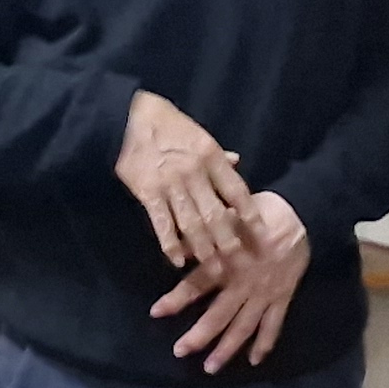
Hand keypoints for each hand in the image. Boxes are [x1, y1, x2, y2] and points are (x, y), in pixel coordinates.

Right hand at [116, 92, 253, 269]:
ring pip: (192, 224)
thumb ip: (218, 154)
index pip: (236, 191)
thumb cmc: (167, 124)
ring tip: (214, 270)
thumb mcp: (199, 134)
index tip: (261, 234)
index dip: (250, 214)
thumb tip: (237, 163)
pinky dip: (170, 244)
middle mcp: (194, 173)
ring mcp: (171, 184)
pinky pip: (162, 223)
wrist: (127, 117)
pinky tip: (178, 261)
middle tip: (239, 263)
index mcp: (210, 156)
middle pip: (216, 214)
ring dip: (204, 250)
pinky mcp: (148, 192)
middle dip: (228, 241)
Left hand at [152, 191, 310, 369]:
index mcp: (228, 262)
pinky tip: (254, 361)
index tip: (156, 312)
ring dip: (227, 348)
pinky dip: (265, 343)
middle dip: (199, 335)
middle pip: (219, 314)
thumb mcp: (228, 216)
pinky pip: (274, 324)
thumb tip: (177, 247)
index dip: (176, 299)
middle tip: (180, 351)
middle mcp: (244, 282)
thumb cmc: (258, 213)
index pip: (197, 284)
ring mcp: (265, 294)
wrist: (302, 215)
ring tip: (210, 368)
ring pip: (244, 326)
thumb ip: (205, 236)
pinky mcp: (283, 298)